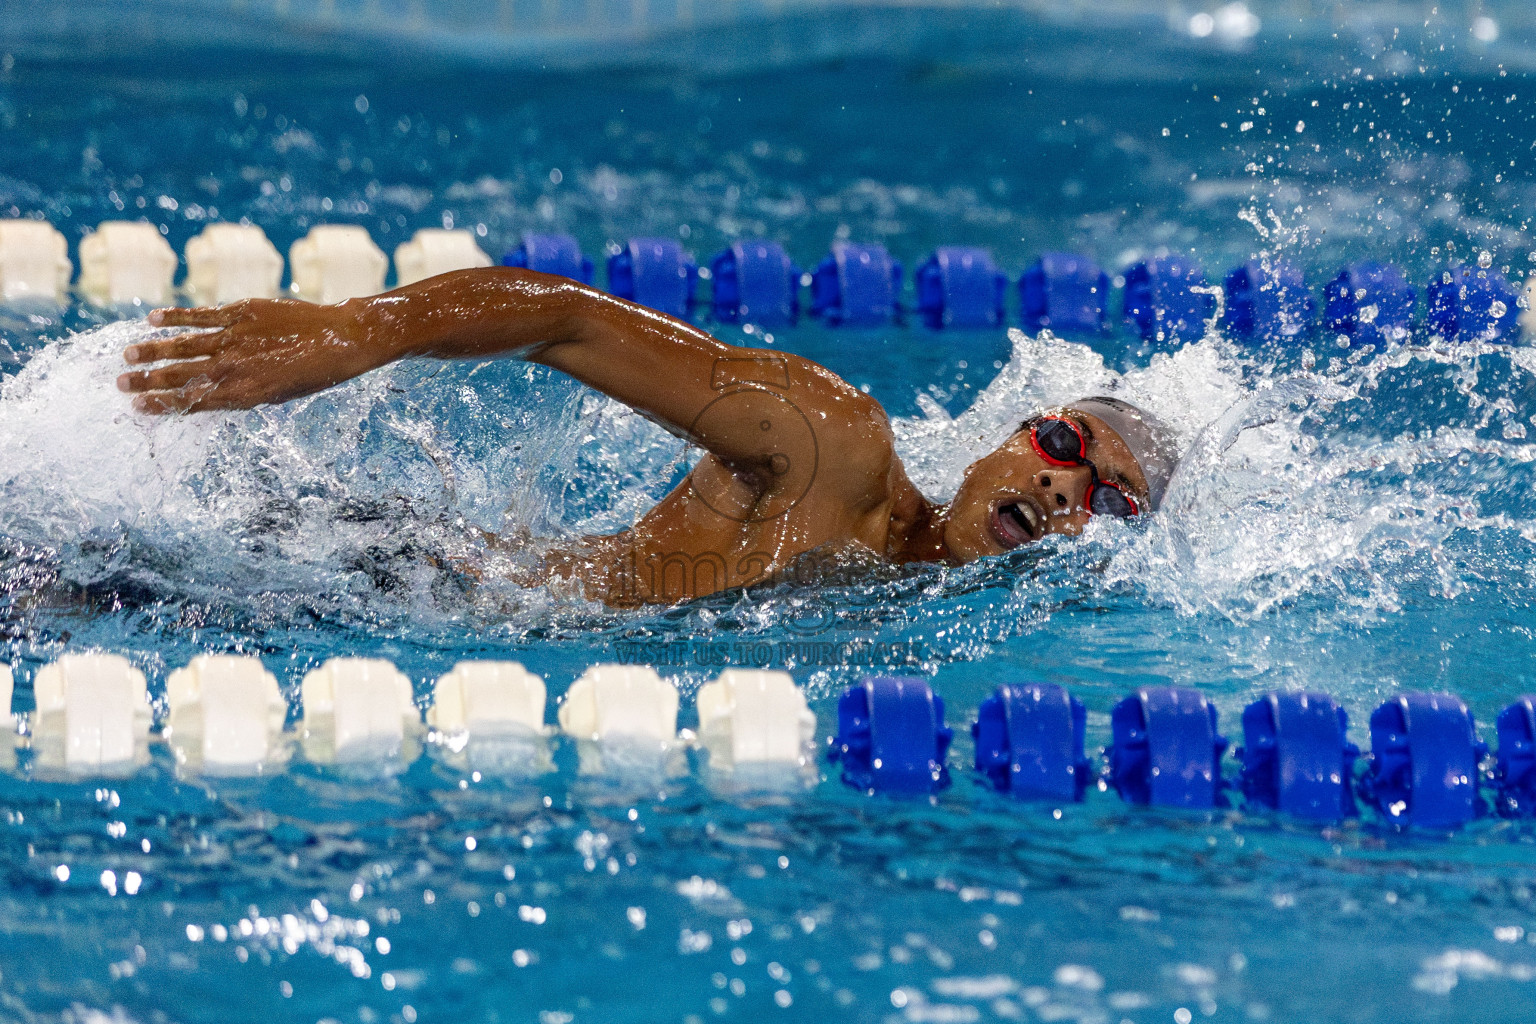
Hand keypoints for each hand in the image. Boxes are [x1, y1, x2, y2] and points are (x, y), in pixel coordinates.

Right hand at [117, 298, 387, 413]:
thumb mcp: (275, 393)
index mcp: (243, 394)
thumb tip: (208, 394)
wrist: (342, 340)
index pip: (192, 402)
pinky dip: (175, 317)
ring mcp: (236, 339)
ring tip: (127, 355)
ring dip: (152, 350)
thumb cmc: (311, 372)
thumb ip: (240, 392)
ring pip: (183, 346)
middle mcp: (235, 368)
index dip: (162, 405)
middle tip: (119, 384)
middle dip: (147, 381)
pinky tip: (153, 320)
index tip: (138, 407)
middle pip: (180, 376)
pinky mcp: (241, 312)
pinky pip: (200, 315)